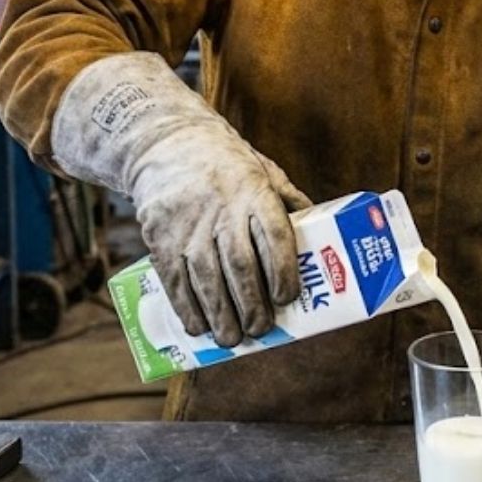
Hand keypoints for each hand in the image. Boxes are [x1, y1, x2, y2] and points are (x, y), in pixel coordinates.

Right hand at [133, 118, 310, 346]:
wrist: (166, 142)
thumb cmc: (225, 164)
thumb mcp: (263, 170)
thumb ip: (289, 202)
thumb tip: (322, 237)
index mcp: (254, 191)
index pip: (275, 235)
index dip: (283, 270)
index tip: (288, 299)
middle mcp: (221, 209)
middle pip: (240, 265)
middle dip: (251, 305)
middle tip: (261, 329)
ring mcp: (188, 224)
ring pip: (206, 278)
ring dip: (220, 315)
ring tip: (232, 338)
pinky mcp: (160, 237)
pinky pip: (174, 280)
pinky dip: (187, 308)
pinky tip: (198, 327)